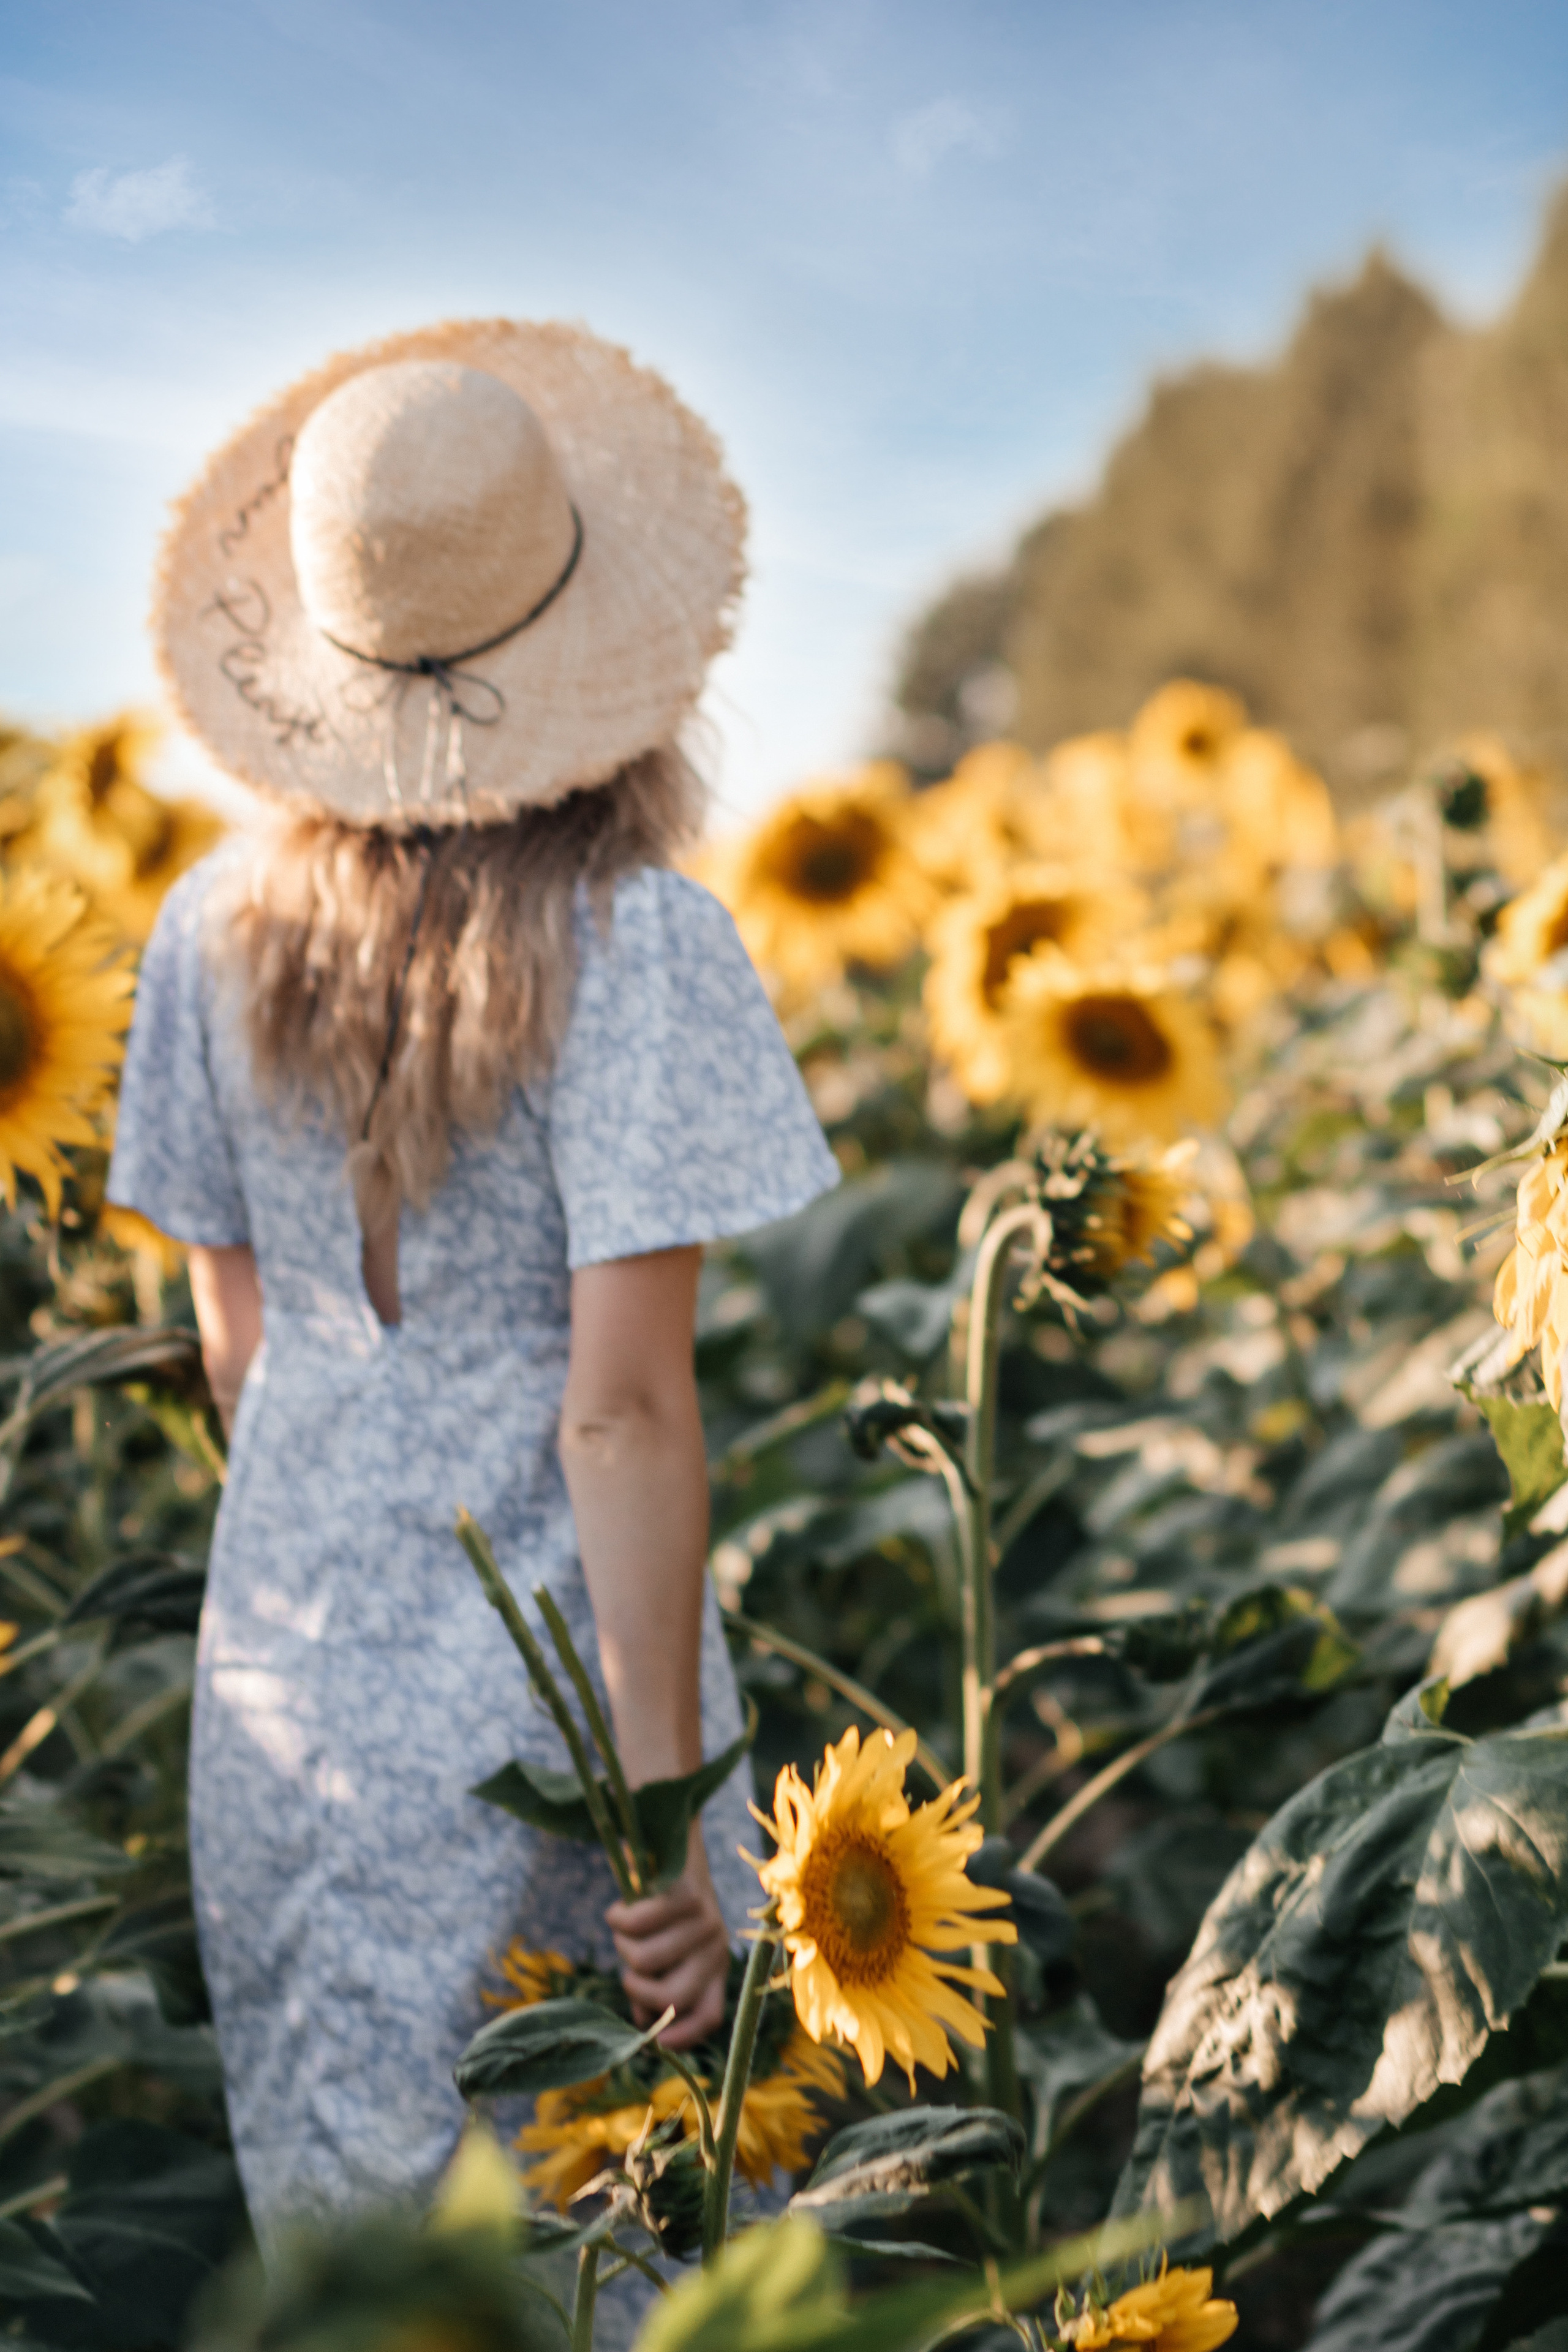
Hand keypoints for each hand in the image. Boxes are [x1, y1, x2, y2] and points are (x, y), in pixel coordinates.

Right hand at [605, 1829, 729, 2049]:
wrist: (669, 1830)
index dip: (682, 2036)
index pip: (711, 2015)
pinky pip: (634, 1926)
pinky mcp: (687, 1894)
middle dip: (636, 1987)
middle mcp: (717, 1945)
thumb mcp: (665, 1943)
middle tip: (627, 1966)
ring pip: (643, 1960)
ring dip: (621, 1945)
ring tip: (626, 1924)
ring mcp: (706, 1919)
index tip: (650, 2038)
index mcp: (715, 1964)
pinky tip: (621, 1906)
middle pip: (672, 1997)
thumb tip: (644, 2025)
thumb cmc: (660, 1899)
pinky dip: (617, 1918)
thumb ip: (659, 1981)